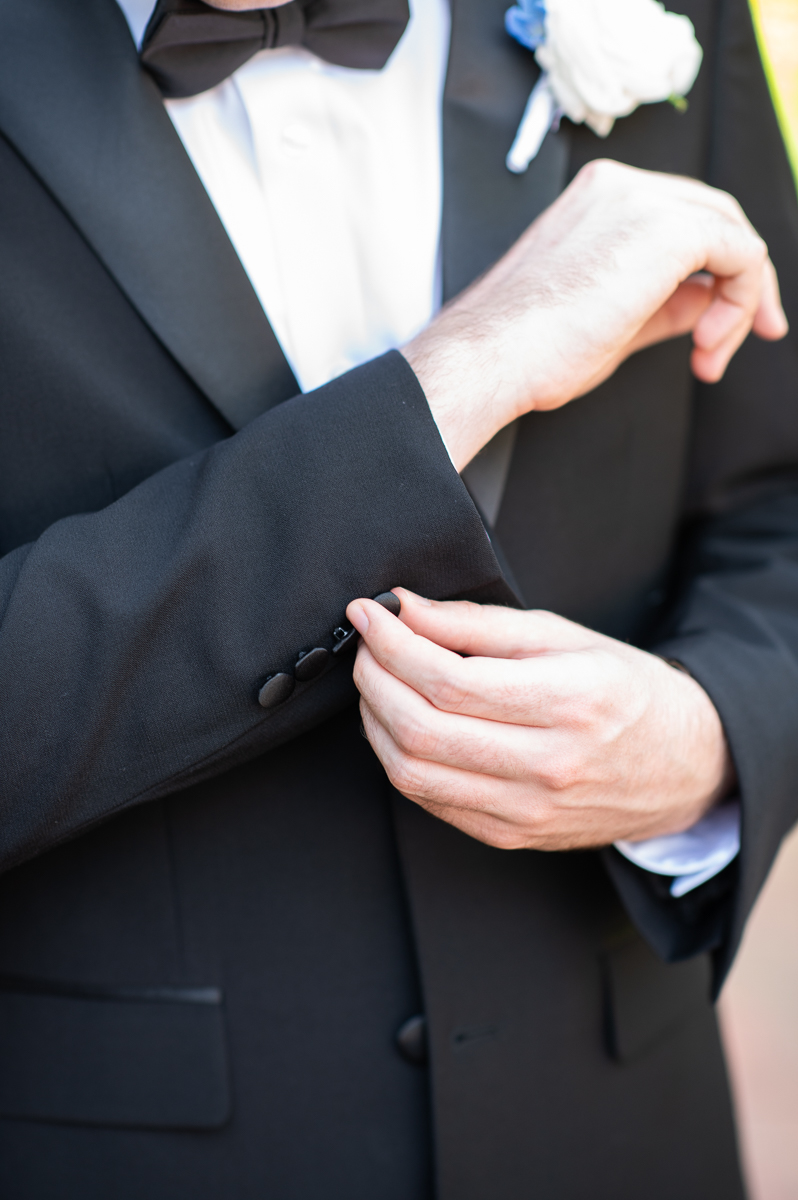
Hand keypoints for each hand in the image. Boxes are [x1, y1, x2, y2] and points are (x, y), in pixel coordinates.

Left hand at [347, 590, 735, 850]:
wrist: (681, 765)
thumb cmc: (626, 692)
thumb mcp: (563, 636)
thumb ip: (478, 623)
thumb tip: (405, 608)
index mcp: (568, 702)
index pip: (448, 680)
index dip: (392, 643)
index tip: (369, 613)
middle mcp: (547, 765)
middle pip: (421, 728)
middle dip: (374, 677)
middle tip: (368, 645)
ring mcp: (526, 810)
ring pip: (413, 772)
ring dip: (375, 719)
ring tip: (378, 680)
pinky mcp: (509, 835)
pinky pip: (429, 800)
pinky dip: (398, 757)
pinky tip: (399, 723)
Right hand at [405, 160, 787, 470]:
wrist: (491, 358)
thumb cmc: (528, 349)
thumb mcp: (611, 319)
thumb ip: (664, 301)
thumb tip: (707, 304)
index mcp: (599, 199)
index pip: (681, 218)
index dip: (714, 272)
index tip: (716, 328)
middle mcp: (621, 186)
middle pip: (716, 216)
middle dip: (743, 281)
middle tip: (750, 335)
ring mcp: (643, 200)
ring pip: (732, 233)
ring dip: (740, 300)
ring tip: (710, 353)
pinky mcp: (667, 230)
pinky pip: (740, 253)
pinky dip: (739, 302)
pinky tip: (706, 342)